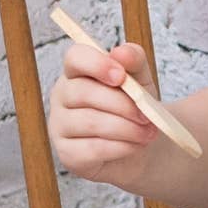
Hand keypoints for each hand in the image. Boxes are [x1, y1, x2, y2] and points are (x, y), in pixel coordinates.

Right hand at [49, 36, 168, 188]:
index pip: (74, 57)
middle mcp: (61, 96)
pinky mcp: (67, 154)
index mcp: (76, 72)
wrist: (140, 146)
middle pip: (83, 92)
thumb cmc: (134, 108)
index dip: (96, 64)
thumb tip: (121, 53)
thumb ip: (134, 61)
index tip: (121, 77)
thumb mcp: (141, 80)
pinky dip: (120, 147)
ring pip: (90, 122)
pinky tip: (134, 146)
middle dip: (122, 104)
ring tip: (147, 133)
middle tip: (147, 116)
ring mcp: (59, 126)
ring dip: (126, 128)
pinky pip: (93, 148)